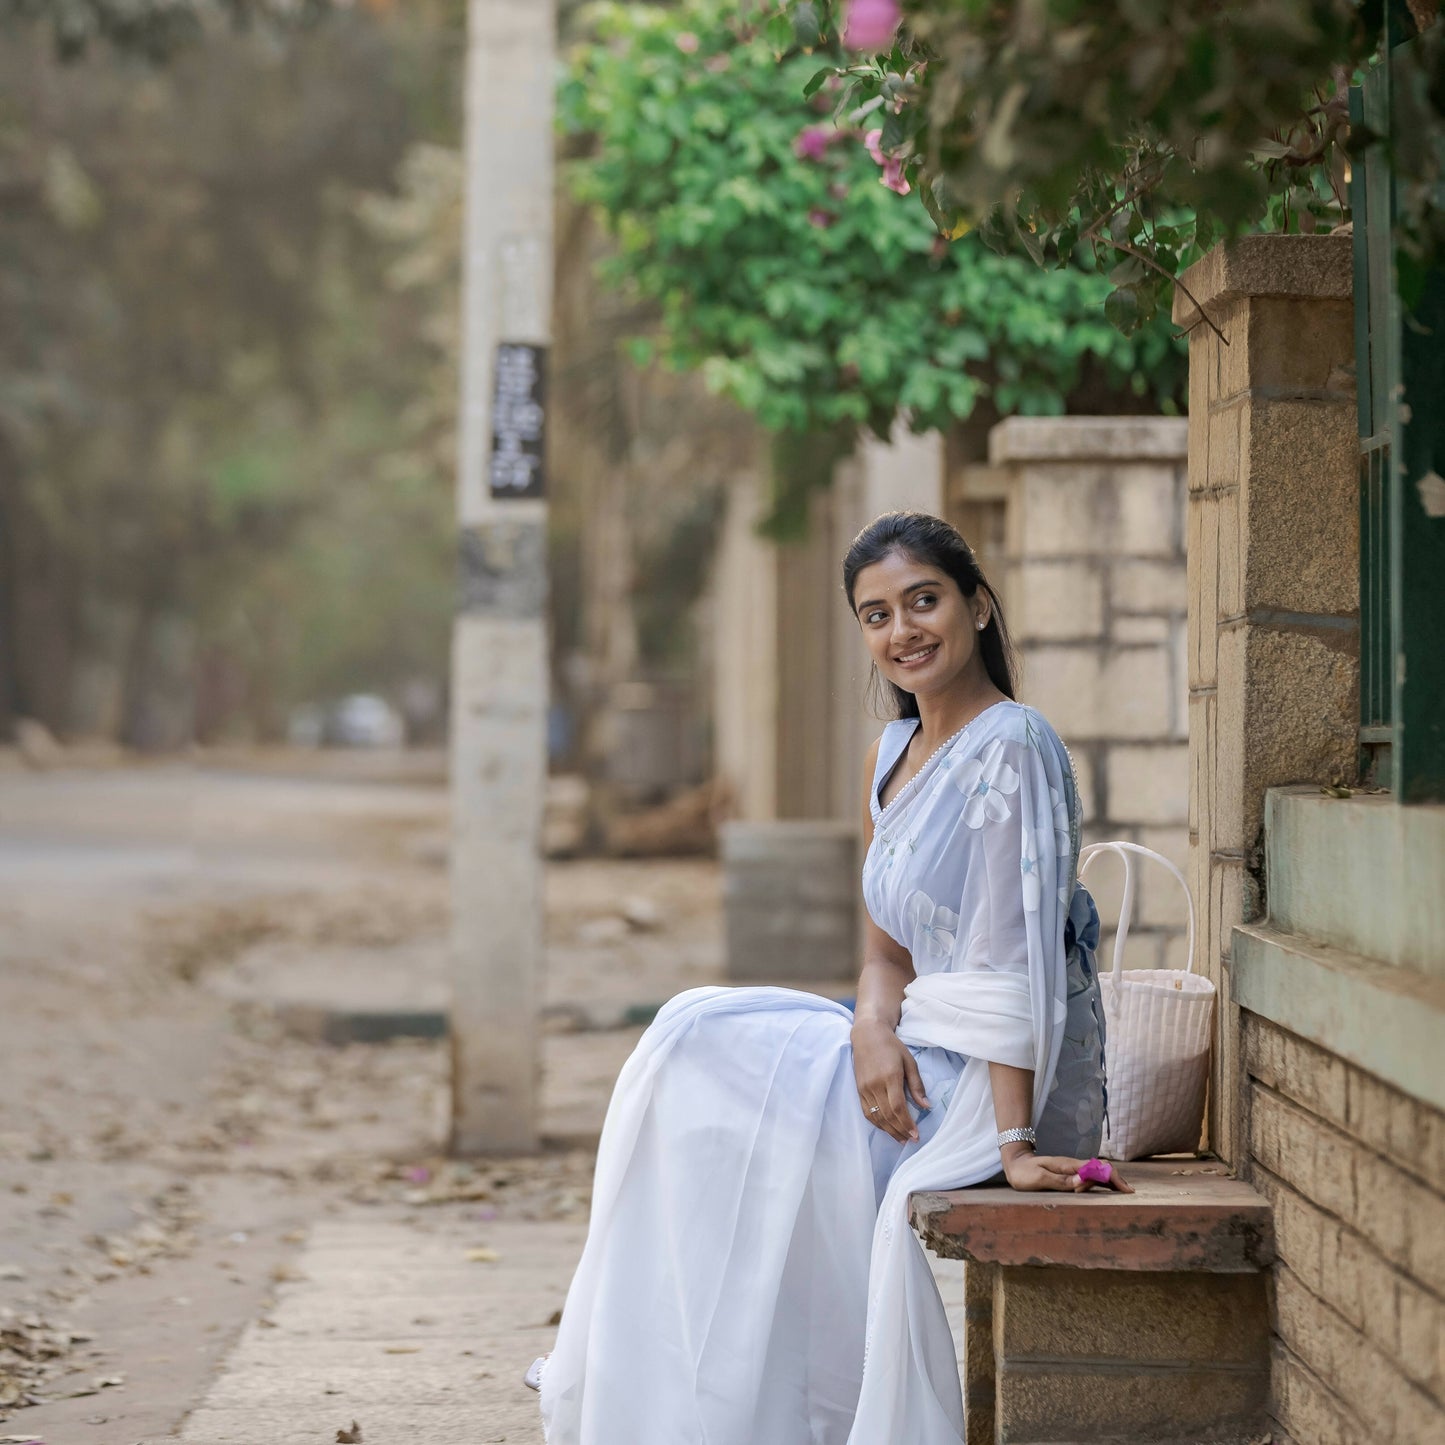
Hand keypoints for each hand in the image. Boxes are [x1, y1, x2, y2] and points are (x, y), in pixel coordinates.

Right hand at [851, 1019, 929, 1144]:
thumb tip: (926, 1106)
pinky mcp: (858, 1090)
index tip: (916, 1134)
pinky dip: (877, 1123)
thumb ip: (917, 1085)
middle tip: (911, 1140)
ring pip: (876, 1117)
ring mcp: (865, 1088)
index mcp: (890, 1076)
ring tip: (901, 1139)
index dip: (907, 1124)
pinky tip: (886, 1128)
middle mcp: (875, 1085)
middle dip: (900, 1131)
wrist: (867, 1035)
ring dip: (889, 1131)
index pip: (898, 1107)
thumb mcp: (909, 1061)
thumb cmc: (891, 1046)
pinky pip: (867, 1112)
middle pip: (888, 1115)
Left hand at [1001, 1152, 1134, 1192]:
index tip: (1125, 1190)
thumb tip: (1082, 1181)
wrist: (1015, 1162)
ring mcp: (1072, 1169)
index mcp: (1068, 1166)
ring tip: (1125, 1192)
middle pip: (1101, 1169)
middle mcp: (1073, 1166)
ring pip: (1097, 1173)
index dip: (1112, 1178)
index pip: (1096, 1169)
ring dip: (1111, 1181)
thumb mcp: (1039, 1179)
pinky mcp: (1069, 1173)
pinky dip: (1102, 1181)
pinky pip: (1089, 1176)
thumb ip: (1060, 1181)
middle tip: (1130, 1193)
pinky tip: (1107, 1188)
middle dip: (1116, 1180)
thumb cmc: (1025, 1173)